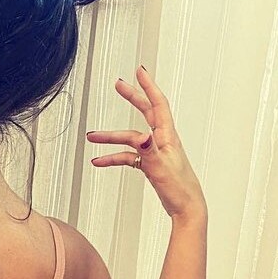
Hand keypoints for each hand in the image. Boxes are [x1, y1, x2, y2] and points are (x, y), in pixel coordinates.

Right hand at [87, 65, 205, 220]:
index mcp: (167, 136)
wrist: (186, 206)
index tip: (139, 72)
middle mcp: (162, 140)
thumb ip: (150, 151)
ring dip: (111, 137)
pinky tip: (99, 162)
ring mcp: (154, 151)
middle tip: (118, 86)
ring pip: (130, 138)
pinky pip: (127, 156)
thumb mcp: (162, 168)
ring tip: (92, 137)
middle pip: (145, 113)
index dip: (148, 87)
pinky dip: (113, 158)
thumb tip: (141, 136)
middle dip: (132, 98)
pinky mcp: (149, 164)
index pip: (158, 104)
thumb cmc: (178, 188)